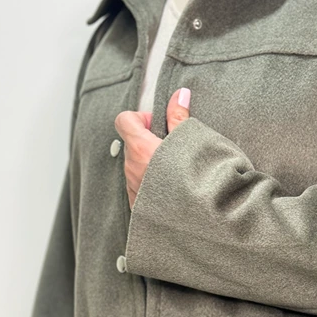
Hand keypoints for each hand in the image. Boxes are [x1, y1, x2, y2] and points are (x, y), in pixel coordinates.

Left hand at [114, 87, 190, 208]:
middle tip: (173, 149)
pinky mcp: (138, 205)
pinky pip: (140, 186)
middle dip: (149, 141)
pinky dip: (152, 182)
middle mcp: (131, 167)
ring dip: (151, 163)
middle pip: (132, 144)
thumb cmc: (192, 181)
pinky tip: (172, 189)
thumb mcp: (190, 143)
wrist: (192, 223)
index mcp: (140, 148)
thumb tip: (180, 94)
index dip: (140, 118)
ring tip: (176, 171)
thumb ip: (180, 117)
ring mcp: (132, 187)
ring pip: (136, 166)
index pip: (124, 120)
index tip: (159, 125)